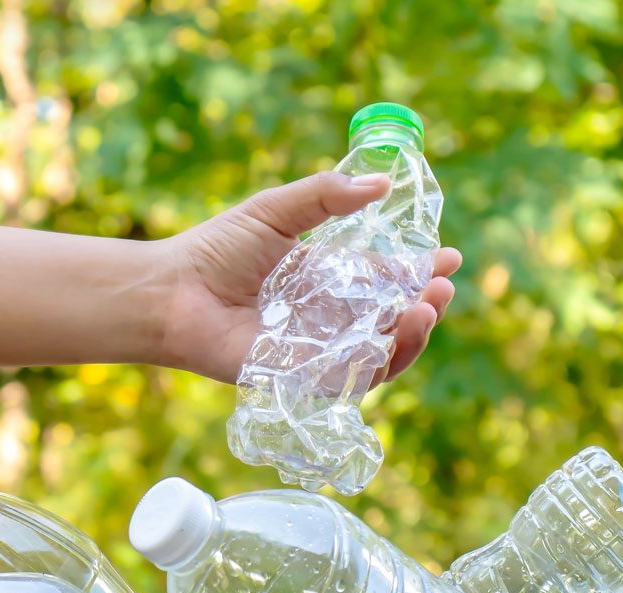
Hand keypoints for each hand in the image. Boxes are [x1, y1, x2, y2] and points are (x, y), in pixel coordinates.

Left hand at [158, 171, 460, 383]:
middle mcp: (331, 319)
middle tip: (442, 287)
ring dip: (413, 337)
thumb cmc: (217, 250)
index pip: (388, 280)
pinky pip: (351, 379)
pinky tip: (394, 336)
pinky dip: (378, 363)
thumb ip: (326, 197)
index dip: (421, 271)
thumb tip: (381, 183)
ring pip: (382, 354)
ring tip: (425, 310)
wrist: (173, 291)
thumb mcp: (277, 210)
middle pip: (394, 321)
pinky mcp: (302, 378)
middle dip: (427, 306)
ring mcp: (319, 351)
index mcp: (329, 280)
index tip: (450, 257)